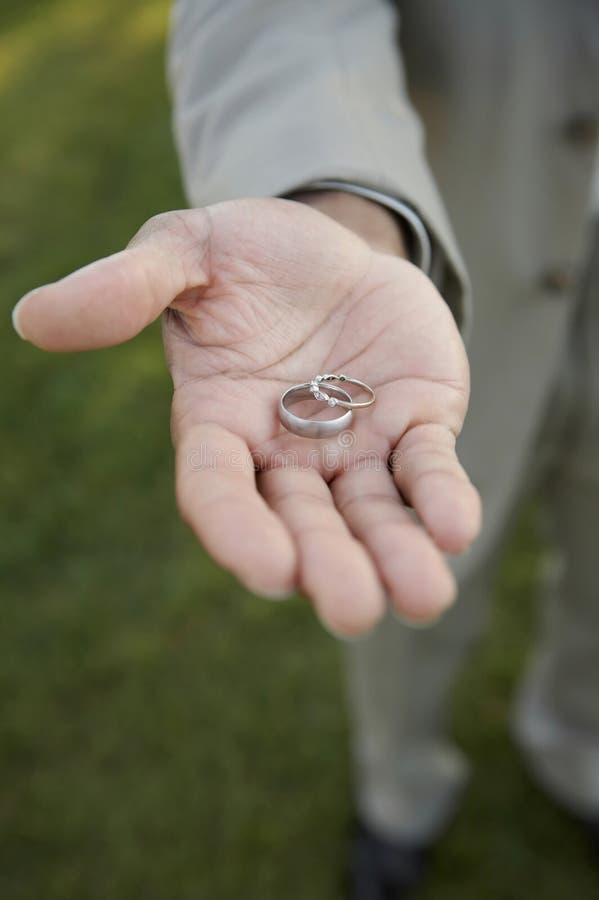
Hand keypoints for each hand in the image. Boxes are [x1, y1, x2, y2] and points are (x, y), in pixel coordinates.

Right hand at [13, 199, 480, 635]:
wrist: (332, 248)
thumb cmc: (248, 256)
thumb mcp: (186, 250)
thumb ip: (127, 286)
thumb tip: (33, 317)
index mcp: (220, 422)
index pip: (219, 490)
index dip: (239, 531)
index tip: (269, 572)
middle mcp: (285, 451)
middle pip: (302, 521)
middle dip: (328, 565)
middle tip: (352, 610)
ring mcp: (353, 444)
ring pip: (371, 514)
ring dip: (396, 556)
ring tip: (424, 598)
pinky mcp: (414, 423)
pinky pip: (428, 468)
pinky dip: (441, 499)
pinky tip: (458, 530)